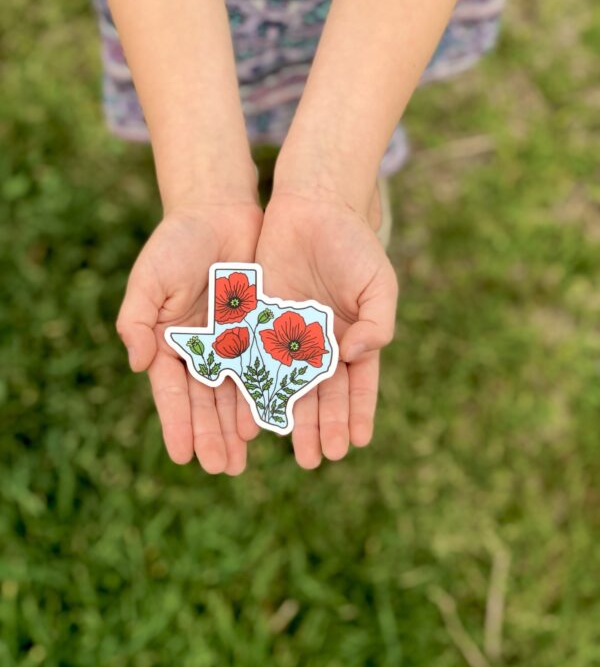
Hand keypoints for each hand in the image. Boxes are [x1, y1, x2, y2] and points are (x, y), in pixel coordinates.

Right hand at [116, 199, 263, 474]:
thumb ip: (137, 320)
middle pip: (206, 402)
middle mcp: (201, 351)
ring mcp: (232, 344)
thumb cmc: (176, 242)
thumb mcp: (150, 278)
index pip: (173, 392)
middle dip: (213, 435)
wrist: (219, 212)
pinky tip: (270, 418)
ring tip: (245, 457)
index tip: (184, 457)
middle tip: (223, 468)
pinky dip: (266, 393)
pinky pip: (265, 367)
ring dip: (238, 426)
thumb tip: (137, 365)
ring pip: (235, 393)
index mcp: (169, 343)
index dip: (178, 424)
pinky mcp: (261, 331)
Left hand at [255, 188, 397, 468]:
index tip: (355, 443)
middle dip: (320, 425)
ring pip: (289, 385)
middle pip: (321, 393)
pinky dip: (258, 389)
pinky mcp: (260, 322)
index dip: (356, 413)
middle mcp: (321, 343)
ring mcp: (290, 335)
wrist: (313, 207)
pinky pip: (258, 361)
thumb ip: (378, 324)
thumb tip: (355, 358)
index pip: (357, 385)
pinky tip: (257, 415)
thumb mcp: (379, 283)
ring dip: (291, 418)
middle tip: (315, 459)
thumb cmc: (353, 243)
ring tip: (290, 450)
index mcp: (353, 337)